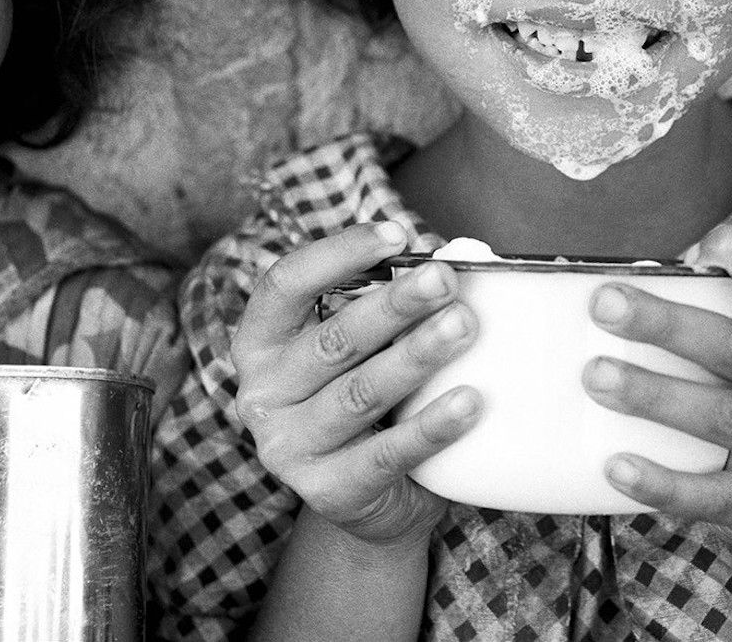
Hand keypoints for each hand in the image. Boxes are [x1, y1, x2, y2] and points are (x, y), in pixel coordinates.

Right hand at [230, 222, 480, 546]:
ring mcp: (288, 448)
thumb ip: (400, 302)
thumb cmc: (377, 397)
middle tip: (445, 279)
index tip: (396, 234)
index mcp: (262, 343)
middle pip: (333, 339)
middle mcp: (262, 394)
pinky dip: (429, 427)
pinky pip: (385, 455)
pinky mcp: (328, 491)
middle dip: (394, 305)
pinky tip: (469, 401)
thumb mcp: (374, 345)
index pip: (284, 285)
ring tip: (464, 326)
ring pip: (360, 393)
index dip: (337, 254)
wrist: (377, 498)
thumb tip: (464, 254)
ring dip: (415, 356)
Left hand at [582, 224, 731, 552]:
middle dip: (669, 325)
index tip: (698, 249)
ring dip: (658, 395)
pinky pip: (715, 493)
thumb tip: (619, 284)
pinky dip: (663, 482)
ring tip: (597, 377)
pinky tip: (616, 467)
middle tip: (605, 306)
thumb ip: (710, 304)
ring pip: (728, 416)